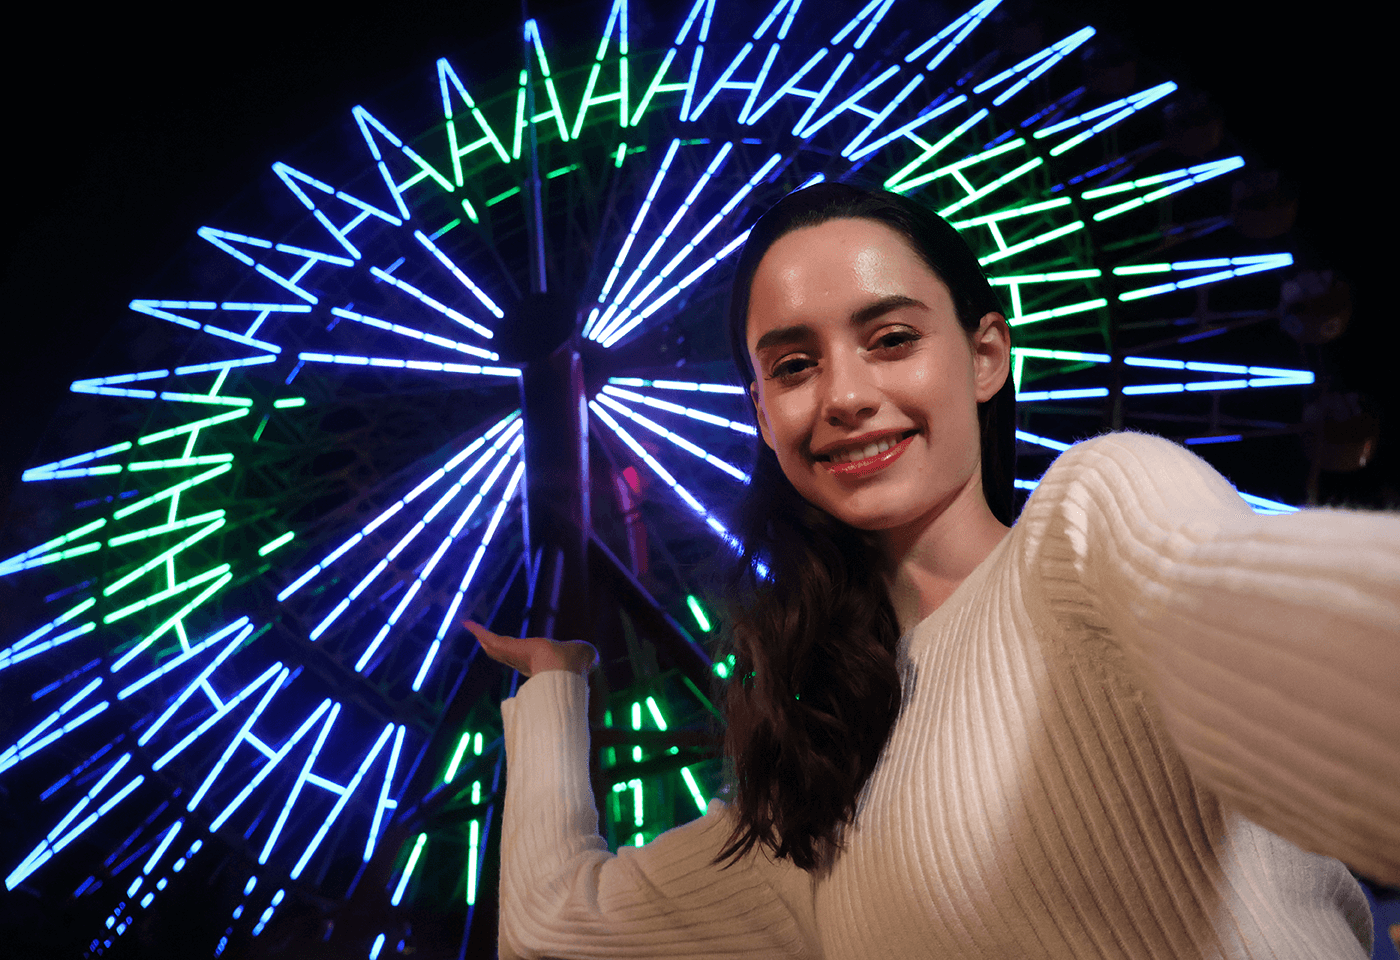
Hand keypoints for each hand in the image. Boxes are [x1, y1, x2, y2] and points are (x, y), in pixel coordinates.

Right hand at [466, 621, 596, 677]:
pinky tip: (467, 622)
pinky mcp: (506, 647)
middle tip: (483, 641)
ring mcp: (513, 655)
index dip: (516, 656)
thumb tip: (594, 656)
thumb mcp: (584, 655)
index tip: (509, 654)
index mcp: (539, 664)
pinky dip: (478, 630)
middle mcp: (523, 661)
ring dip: (483, 637)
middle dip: (494, 647)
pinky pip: (490, 637)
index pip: (523, 660)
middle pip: (504, 653)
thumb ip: (588, 656)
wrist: (563, 668)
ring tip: (472, 629)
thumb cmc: (578, 663)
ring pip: (495, 646)